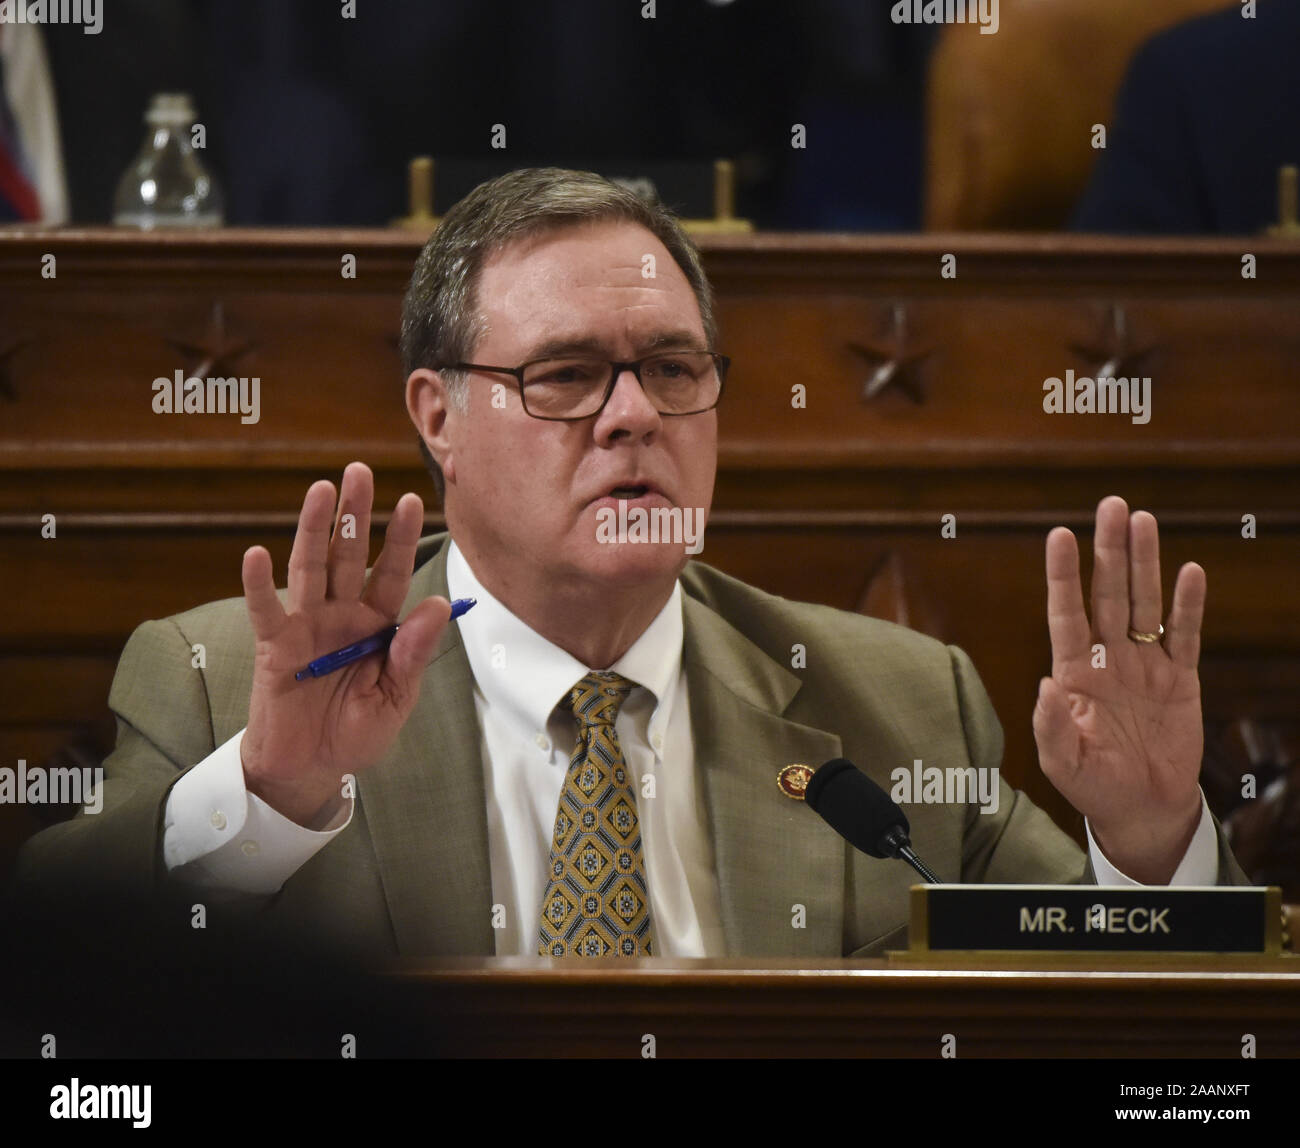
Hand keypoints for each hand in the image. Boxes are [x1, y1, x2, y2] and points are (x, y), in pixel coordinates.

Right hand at [239, 462, 451, 825]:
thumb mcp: (396, 697)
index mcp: (378, 624)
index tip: (413, 499)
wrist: (311, 768)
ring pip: (310, 569)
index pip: (392, 572)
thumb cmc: (357, 732)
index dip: (400, 537)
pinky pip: (266, 611)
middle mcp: (342, 614)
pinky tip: (257, 553)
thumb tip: (438, 603)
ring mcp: (306, 626)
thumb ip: (413, 652)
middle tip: (358, 471)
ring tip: (320, 490)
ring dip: (313, 530)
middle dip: (354, 514)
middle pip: (348, 555)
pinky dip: (258, 584)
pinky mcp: (274, 646)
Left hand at [1033, 496, 1205, 882]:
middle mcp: (1107, 658)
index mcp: (1074, 672)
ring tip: (1143, 520)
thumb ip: (1050, 727)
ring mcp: (1143, 664)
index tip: (1059, 535)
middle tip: (1112, 505)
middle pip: (1107, 593)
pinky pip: (1183, 635)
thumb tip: (1043, 686)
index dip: (1064, 575)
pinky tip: (1190, 572)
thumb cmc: (1095, 786)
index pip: (1065, 613)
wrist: (1143, 810)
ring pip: (1143, 603)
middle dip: (1108, 550)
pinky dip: (1188, 605)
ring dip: (1144, 563)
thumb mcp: (1063, 763)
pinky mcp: (1179, 679)